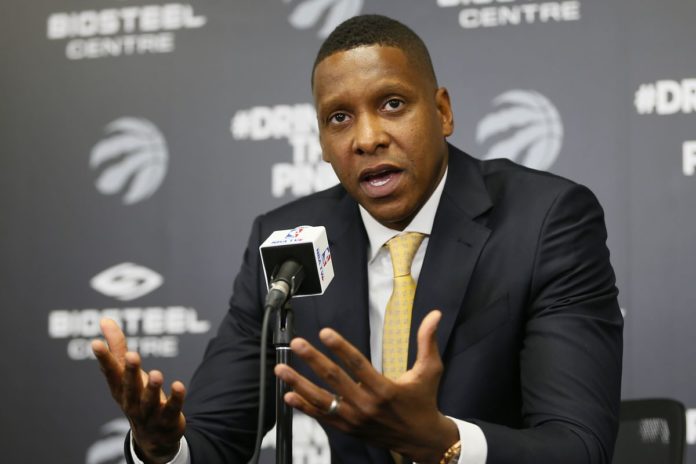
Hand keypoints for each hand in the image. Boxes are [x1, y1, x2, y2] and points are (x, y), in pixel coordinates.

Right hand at [92, 319, 185, 463]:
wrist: (152, 436)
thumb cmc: (136, 395)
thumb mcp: (125, 373)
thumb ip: (117, 346)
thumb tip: (105, 319)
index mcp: (119, 388)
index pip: (110, 372)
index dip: (103, 359)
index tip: (95, 343)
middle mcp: (130, 401)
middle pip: (129, 387)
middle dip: (130, 372)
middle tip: (133, 355)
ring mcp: (148, 413)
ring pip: (149, 401)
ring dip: (151, 388)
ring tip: (156, 373)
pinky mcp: (167, 419)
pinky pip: (171, 409)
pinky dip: (175, 398)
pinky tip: (179, 385)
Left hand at [274, 310, 458, 463]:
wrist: (422, 440)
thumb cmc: (424, 401)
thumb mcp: (430, 370)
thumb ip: (428, 341)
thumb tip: (436, 314)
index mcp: (385, 389)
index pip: (358, 365)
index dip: (340, 348)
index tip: (325, 333)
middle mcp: (367, 405)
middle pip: (335, 380)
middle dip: (313, 360)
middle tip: (298, 344)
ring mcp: (355, 419)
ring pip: (322, 400)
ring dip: (300, 384)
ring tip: (282, 370)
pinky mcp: (348, 428)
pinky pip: (322, 416)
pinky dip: (304, 406)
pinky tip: (289, 395)